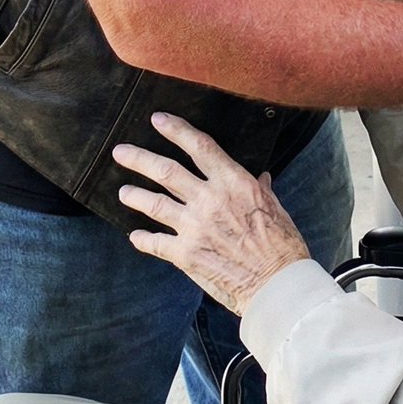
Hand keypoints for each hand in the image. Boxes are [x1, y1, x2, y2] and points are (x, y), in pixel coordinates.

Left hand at [117, 113, 309, 315]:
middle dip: (139, 159)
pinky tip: (136, 236)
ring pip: (155, 204)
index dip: (176, 130)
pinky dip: (143, 238)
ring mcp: (194, 227)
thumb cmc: (282, 246)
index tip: (158, 119)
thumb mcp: (275, 208)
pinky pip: (155, 243)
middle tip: (120, 152)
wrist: (276, 284)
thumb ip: (260, 189)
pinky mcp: (185, 254)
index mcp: (234, 183)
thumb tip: (260, 177)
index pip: (200, 147)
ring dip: (135, 196)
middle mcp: (209, 200)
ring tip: (123, 192)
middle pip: (166, 171)